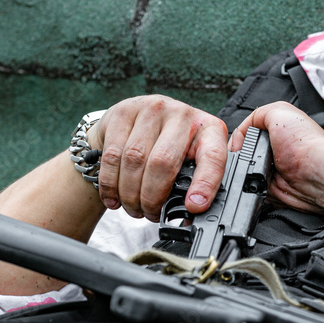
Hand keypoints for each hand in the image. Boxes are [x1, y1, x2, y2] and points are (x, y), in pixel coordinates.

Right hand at [91, 96, 227, 220]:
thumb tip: (190, 212)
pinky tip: (114, 197)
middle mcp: (182, 115)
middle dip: (152, 197)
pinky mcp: (122, 112)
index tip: (194, 206)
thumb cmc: (168, 147)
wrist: (136, 121)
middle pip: (163, 162)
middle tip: (150, 213)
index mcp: (208, 129)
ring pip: (134, 159)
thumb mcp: (189, 161)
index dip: (205, 183)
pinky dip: (111, 184)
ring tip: (133, 208)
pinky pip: (113, 155)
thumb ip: (193, 182)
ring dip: (130, 194)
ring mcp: (151, 109)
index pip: (212, 156)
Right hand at [231, 101, 323, 216]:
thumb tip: (242, 132)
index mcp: (280, 129)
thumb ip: (257, 115)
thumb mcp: (279, 111)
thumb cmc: (306, 144)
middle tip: (245, 156)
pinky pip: (251, 188)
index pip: (248, 133)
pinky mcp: (273, 189)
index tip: (237, 145)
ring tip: (253, 168)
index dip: (239, 138)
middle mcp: (277, 149)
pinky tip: (256, 180)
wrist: (317, 175)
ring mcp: (274, 170)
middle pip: (244, 153)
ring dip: (244, 171)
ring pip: (245, 172)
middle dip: (240, 156)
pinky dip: (249, 186)